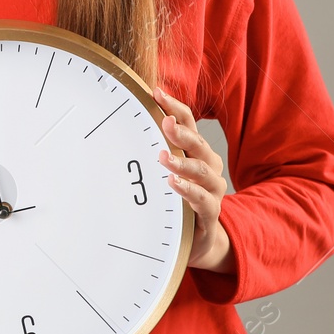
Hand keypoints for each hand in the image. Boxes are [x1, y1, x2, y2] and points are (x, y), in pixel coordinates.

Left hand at [153, 85, 235, 273]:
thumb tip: (121, 126)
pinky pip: (202, 200)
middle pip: (198, 143)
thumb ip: (154, 150)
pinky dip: (188, 190)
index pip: (188, 123)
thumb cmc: (178, 199)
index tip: (156, 93)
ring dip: (182, 162)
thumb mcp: (166, 172)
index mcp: (197, 152)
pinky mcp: (210, 213)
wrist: (198, 240)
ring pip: (201, 171)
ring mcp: (212, 190)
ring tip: (163, 157)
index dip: (174, 107)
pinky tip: (173, 183)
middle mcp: (208, 167)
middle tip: (164, 122)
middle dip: (181, 132)